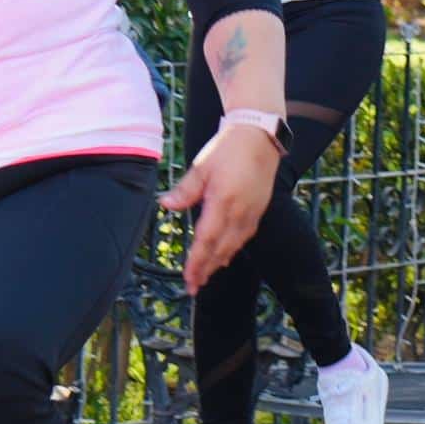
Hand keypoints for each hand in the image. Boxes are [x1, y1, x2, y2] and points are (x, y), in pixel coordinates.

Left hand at [164, 123, 280, 290]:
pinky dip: (232, 250)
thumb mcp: (201, 167)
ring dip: (218, 263)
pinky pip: (244, 238)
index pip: (206, 240)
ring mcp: (251, 213)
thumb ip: (185, 190)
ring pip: (234, 246)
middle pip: (221, 249)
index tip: (189, 279)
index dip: (197, 263)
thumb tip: (166, 205)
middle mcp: (240, 213)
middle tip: (194, 286)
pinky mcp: (258, 211)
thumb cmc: (228, 149)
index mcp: (223, 202)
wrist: (259, 137)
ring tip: (206, 276)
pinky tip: (224, 256)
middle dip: (206, 270)